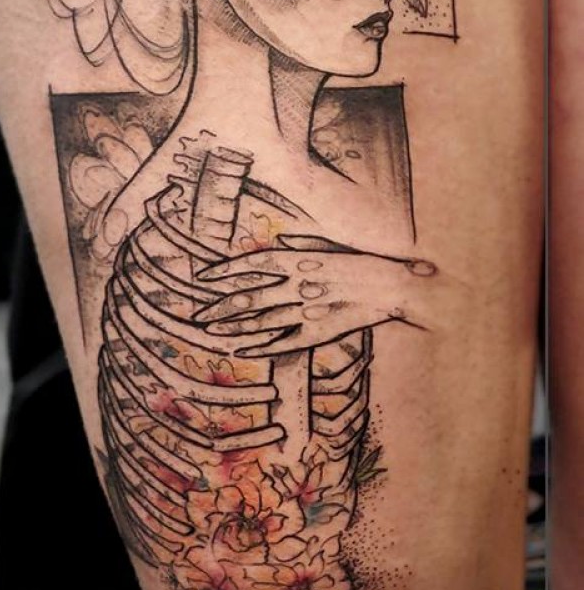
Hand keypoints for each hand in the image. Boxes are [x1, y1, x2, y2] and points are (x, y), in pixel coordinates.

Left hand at [192, 234, 436, 355]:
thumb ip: (301, 243)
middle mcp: (296, 285)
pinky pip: (282, 343)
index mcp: (297, 260)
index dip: (224, 272)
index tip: (204, 278)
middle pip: (249, 297)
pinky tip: (241, 349)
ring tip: (211, 330)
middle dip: (220, 306)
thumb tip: (280, 239)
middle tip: (198, 314)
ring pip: (260, 322)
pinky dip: (260, 347)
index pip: (250, 265)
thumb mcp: (328, 245)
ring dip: (233, 327)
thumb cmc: (359, 262)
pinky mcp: (317, 333)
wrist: (391, 286)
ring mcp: (305, 311)